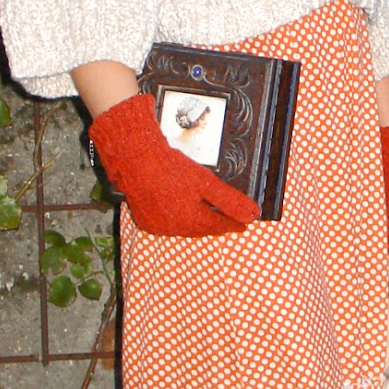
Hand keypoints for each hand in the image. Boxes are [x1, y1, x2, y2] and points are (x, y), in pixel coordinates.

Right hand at [89, 93, 259, 236]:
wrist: (136, 160)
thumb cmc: (170, 168)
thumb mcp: (206, 182)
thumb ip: (230, 200)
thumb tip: (252, 214)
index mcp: (192, 220)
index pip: (219, 226)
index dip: (233, 224)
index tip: (244, 224)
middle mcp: (175, 228)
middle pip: (201, 228)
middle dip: (215, 224)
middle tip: (226, 220)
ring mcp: (158, 226)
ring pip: (184, 228)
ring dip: (196, 222)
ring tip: (205, 215)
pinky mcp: (145, 221)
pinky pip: (167, 224)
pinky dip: (177, 219)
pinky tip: (180, 211)